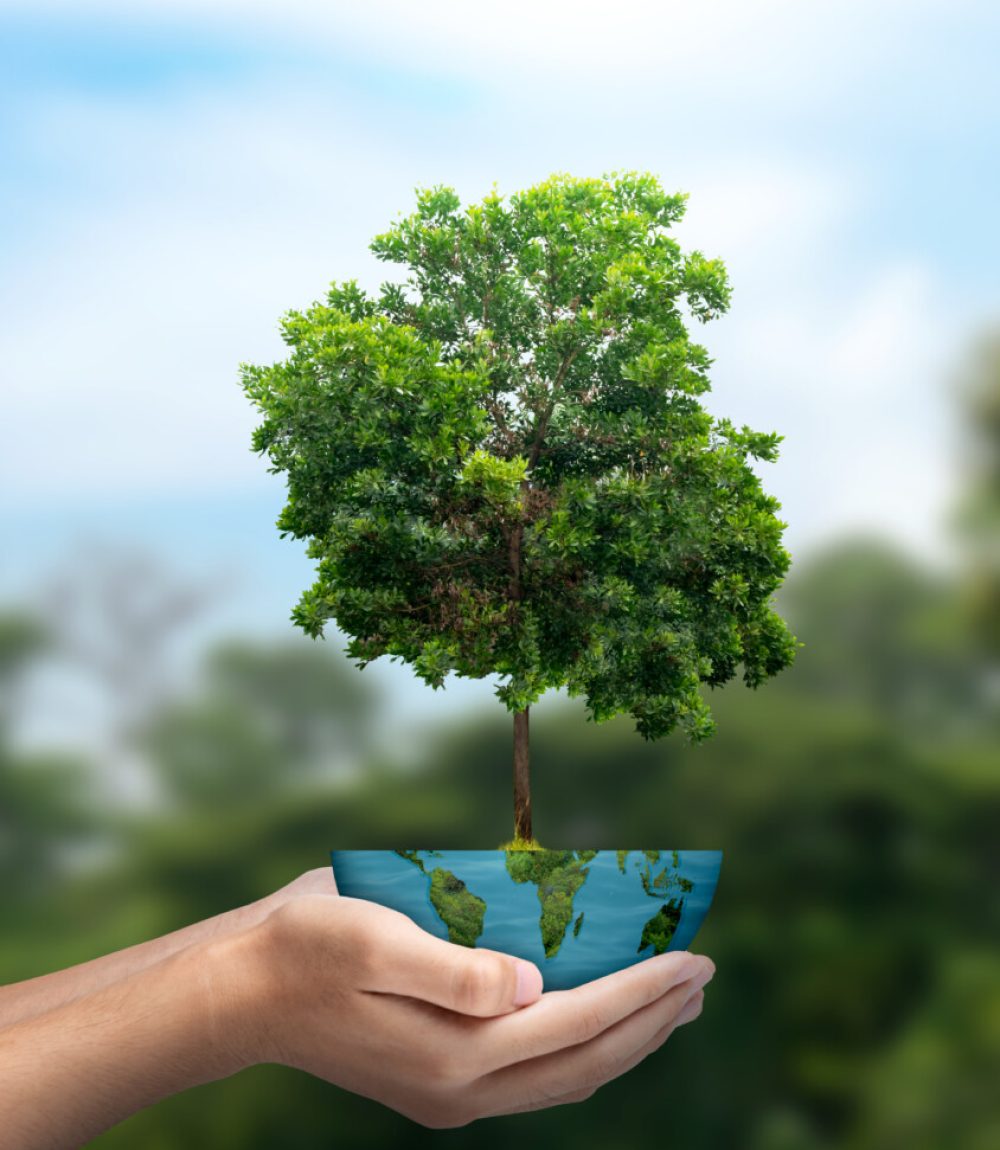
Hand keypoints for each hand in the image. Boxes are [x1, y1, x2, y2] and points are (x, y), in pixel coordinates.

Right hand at [234, 875, 714, 1127]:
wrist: (244, 992)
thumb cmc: (306, 948)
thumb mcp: (376, 940)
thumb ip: (459, 970)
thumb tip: (536, 986)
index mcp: (455, 1051)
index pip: (577, 1023)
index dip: (642, 992)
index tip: (693, 958)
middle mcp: (462, 1086)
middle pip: (586, 1061)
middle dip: (652, 1021)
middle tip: (701, 977)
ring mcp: (450, 1092)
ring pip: (565, 1077)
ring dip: (626, 1040)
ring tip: (672, 1003)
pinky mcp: (439, 1081)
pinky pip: (534, 1073)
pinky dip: (582, 1047)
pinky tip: (597, 1019)